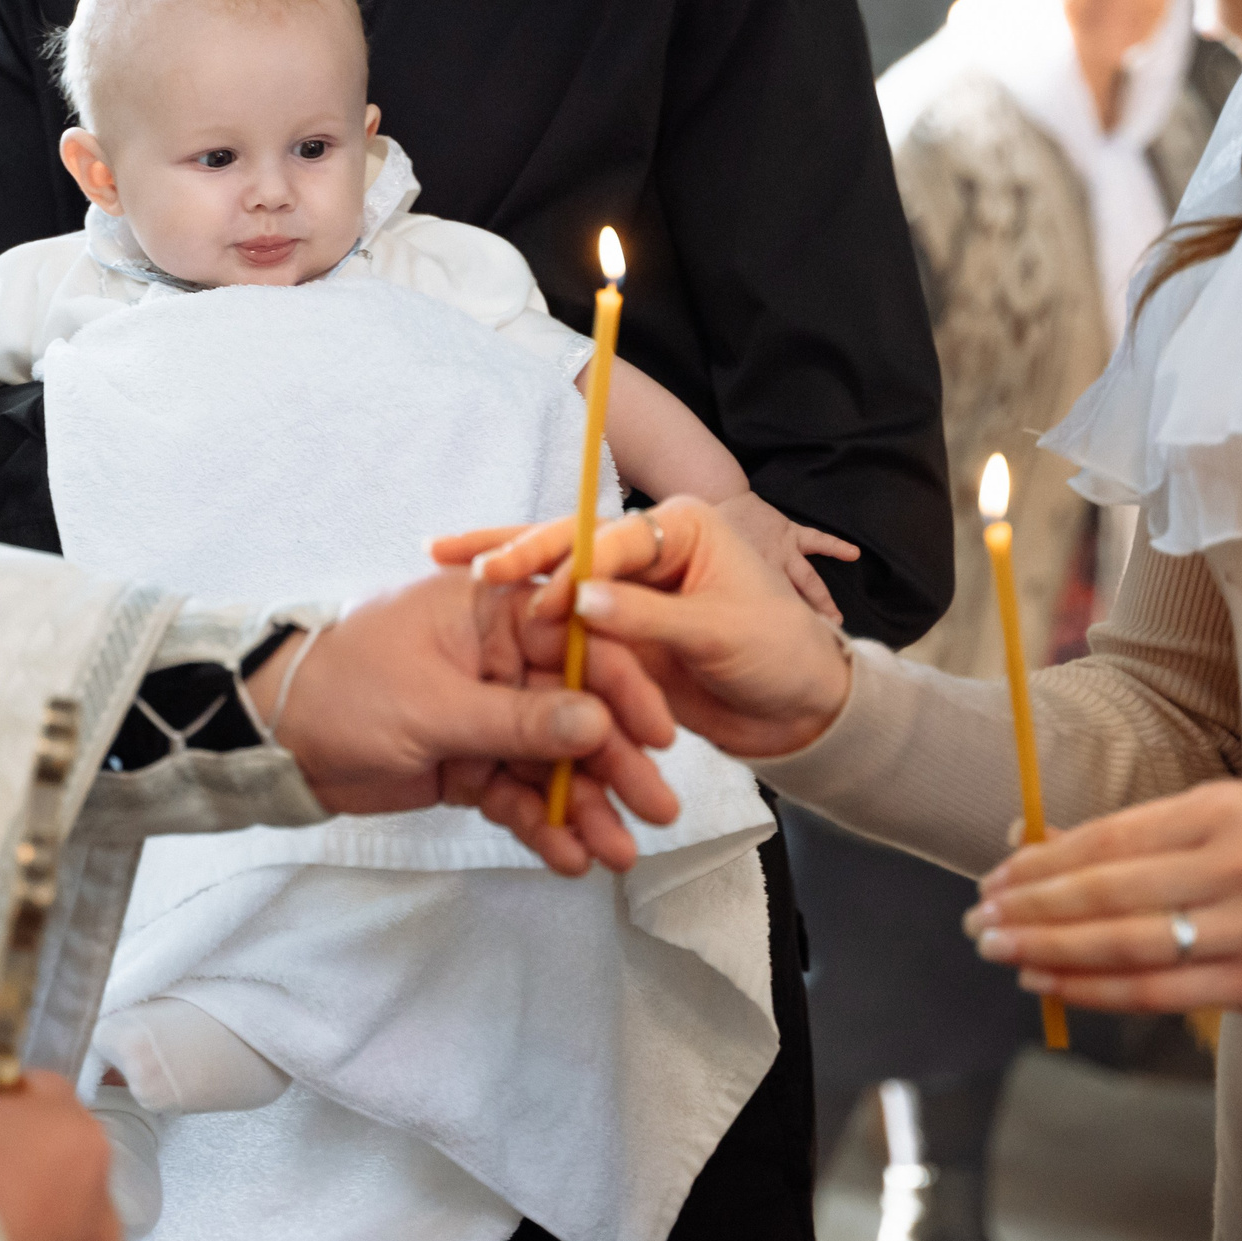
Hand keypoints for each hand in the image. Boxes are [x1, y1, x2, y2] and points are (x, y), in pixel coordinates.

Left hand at [253, 568, 681, 875]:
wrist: (269, 739)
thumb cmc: (343, 689)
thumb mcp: (434, 704)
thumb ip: (519, 719)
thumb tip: (599, 723)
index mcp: (491, 612)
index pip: (579, 644)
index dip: (623, 691)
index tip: (659, 738)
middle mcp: (498, 658)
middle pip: (575, 710)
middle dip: (615, 764)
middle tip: (657, 812)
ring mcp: (484, 714)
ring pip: (551, 762)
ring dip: (585, 807)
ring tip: (618, 855)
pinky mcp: (467, 763)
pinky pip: (517, 795)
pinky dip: (541, 825)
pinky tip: (570, 859)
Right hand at [432, 498, 854, 760]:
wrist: (803, 710)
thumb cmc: (779, 656)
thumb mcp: (719, 633)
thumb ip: (650, 618)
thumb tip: (581, 600)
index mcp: (679, 530)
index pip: (604, 539)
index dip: (558, 561)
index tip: (519, 588)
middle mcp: (646, 554)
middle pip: (566, 550)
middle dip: (508, 551)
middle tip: (447, 555)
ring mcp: (629, 595)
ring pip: (554, 585)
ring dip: (503, 583)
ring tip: (438, 569)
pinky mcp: (618, 638)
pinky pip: (563, 631)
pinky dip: (520, 629)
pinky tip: (471, 613)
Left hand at [961, 780, 1241, 1014]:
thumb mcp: (1211, 823)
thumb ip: (1131, 838)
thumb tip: (1030, 848)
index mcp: (1223, 809)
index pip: (1112, 839)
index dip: (1044, 863)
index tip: (994, 878)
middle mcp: (1241, 865)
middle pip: (1113, 893)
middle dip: (1033, 910)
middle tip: (980, 921)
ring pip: (1130, 947)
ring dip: (1053, 953)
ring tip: (1003, 953)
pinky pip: (1160, 992)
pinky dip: (1097, 990)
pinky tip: (1051, 984)